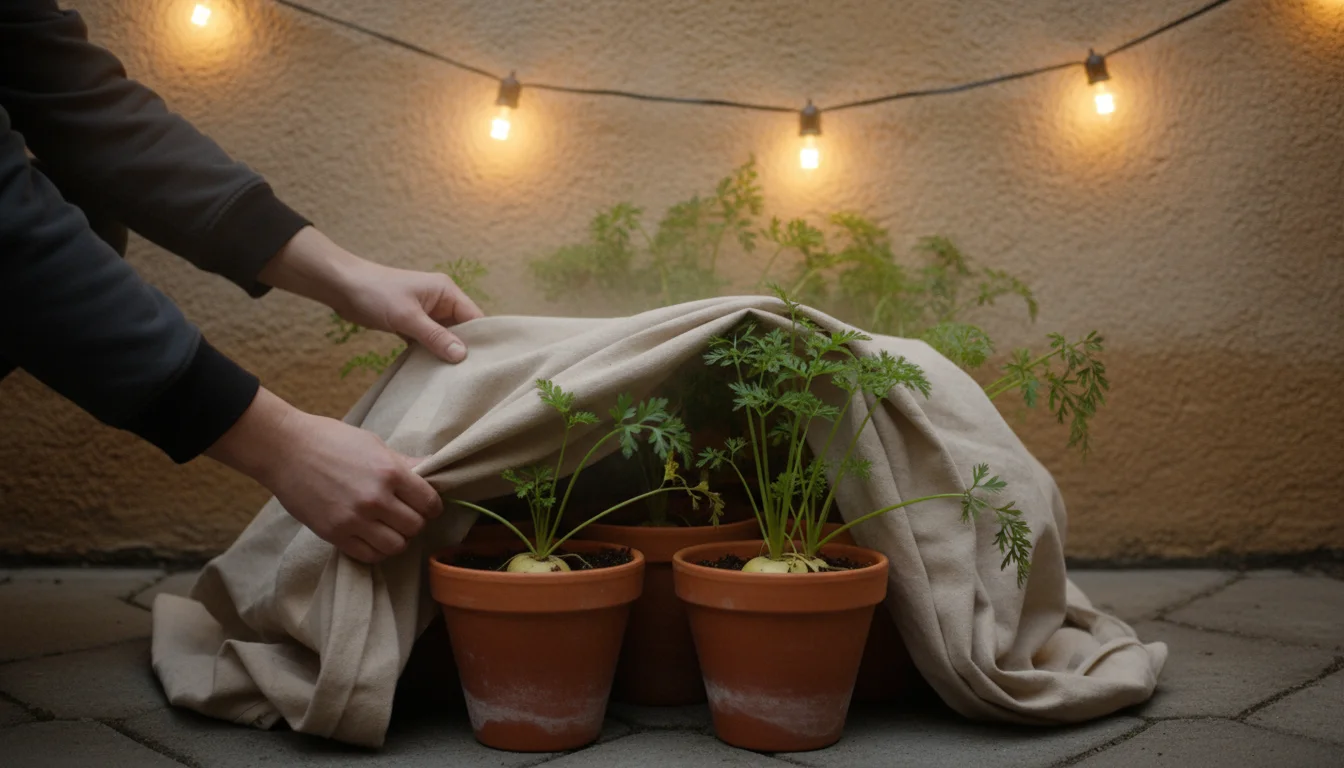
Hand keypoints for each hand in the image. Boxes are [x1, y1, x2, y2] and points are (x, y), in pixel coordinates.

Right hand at [207, 388, 442, 562]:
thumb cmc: (331, 440)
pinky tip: (372, 537)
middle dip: (415, 522)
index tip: (426, 505)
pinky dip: (376, 550)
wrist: (285, 449)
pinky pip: (369, 556)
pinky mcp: (335, 534)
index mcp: (390, 472)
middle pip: (416, 526)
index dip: (432, 506)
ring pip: (396, 546)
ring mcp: (354, 519)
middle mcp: (376, 498)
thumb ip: (404, 464)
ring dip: (397, 539)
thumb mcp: (374, 444)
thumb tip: (433, 470)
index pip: (430, 503)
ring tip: (389, 528)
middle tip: (405, 515)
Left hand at [259, 227, 484, 362]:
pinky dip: (429, 354)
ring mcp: (426, 313)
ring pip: (444, 337)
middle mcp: (440, 301)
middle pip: (462, 329)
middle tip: (469, 377)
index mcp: (446, 291)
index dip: (481, 340)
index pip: (475, 317)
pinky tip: (431, 373)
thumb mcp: (408, 317)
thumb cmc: (376, 293)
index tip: (487, 364)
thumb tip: (462, 356)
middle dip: (463, 350)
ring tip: (453, 379)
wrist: (341, 286)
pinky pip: (428, 341)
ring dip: (445, 354)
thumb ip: (435, 336)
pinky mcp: (411, 323)